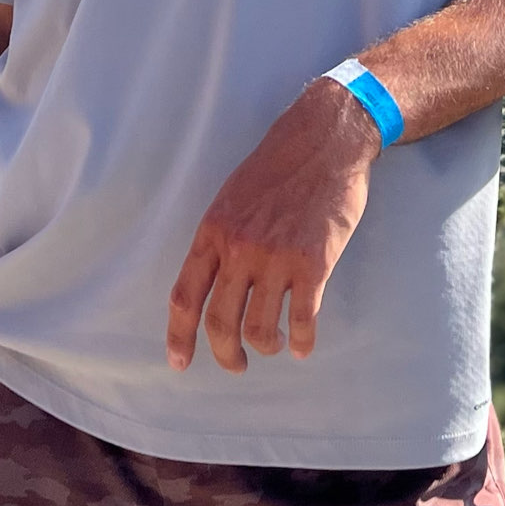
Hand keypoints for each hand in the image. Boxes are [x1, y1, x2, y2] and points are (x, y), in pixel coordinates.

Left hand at [166, 78, 378, 374]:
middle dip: (225, 354)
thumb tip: (211, 281)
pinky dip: (303, 341)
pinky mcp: (314, 263)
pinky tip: (304, 345)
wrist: (324, 141)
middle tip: (235, 364)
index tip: (180, 363)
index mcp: (213, 230)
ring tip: (274, 345)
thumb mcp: (232, 196)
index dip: (179, 336)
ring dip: (266, 348)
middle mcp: (240, 247)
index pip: (184, 295)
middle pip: (220, 323)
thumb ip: (220, 238)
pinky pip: (304, 320)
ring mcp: (277, 257)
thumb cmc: (277, 166)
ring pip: (261, 330)